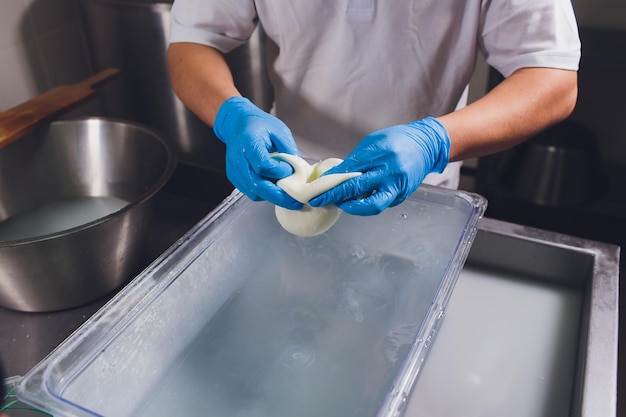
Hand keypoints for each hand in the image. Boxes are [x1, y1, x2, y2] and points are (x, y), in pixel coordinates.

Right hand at [213, 96, 302, 208]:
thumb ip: (288, 149)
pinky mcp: (234, 177)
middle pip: (257, 185)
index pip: (263, 165)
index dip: (279, 171)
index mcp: (249, 142)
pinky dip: (264, 194)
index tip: (290, 169)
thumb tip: (300, 170)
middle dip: (279, 196)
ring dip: (272, 196)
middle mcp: (238, 159)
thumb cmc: (259, 125)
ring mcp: (234, 170)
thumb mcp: (279, 130)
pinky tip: (275, 189)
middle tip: (296, 201)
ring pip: (254, 192)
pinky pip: (250, 192)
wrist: (237, 123)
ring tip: (287, 196)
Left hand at [309, 117, 449, 214]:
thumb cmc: (397, 140)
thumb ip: (355, 160)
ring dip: (353, 207)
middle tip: (319, 201)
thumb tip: (335, 176)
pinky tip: (359, 199)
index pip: (349, 171)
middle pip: (356, 189)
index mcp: (380, 153)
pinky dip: (367, 203)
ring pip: (371, 205)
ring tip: (342, 203)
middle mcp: (389, 171)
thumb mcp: (373, 143)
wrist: (427, 145)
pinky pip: (381, 203)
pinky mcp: (402, 195)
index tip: (317, 189)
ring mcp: (397, 185)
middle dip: (334, 197)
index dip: (331, 182)